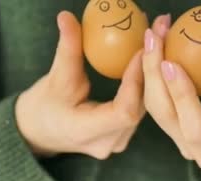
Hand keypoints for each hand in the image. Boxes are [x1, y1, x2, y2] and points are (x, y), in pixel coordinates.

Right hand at [15, 11, 145, 159]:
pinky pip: (140, 108)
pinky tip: (153, 59)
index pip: (123, 111)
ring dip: (151, 75)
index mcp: (86, 132)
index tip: (141, 50)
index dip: (136, 81)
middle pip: (138, 107)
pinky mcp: (124, 135)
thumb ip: (67, 49)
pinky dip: (145, 83)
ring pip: (143, 108)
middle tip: (159, 34)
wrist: (40, 131)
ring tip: (160, 41)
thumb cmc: (44, 106)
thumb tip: (67, 17)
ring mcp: (118, 142)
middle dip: (150, 70)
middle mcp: (108, 142)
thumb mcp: (56, 77)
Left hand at [142, 16, 200, 169]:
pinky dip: (153, 80)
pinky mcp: (173, 135)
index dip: (180, 95)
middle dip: (153, 73)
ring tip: (152, 38)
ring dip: (149, 72)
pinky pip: (157, 107)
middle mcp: (196, 150)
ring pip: (156, 110)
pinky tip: (152, 53)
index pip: (195, 125)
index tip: (170, 63)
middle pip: (164, 113)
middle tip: (153, 37)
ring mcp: (181, 145)